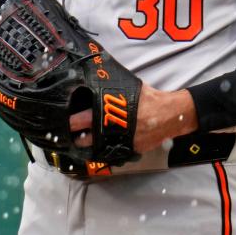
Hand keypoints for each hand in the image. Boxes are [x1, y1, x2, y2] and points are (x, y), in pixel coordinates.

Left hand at [68, 83, 198, 154]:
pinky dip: (104, 150)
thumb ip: (114, 89)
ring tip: (80, 141)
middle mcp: (114, 128)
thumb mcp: (131, 88)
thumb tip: (99, 81)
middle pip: (86, 137)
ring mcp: (121, 141)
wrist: (170, 115)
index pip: (85, 118)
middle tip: (68, 135)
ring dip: (87, 145)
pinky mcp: (129, 150)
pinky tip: (98, 147)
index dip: (72, 121)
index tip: (65, 121)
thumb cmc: (150, 99)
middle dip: (75, 137)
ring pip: (96, 148)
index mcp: (112, 110)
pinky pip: (111, 152)